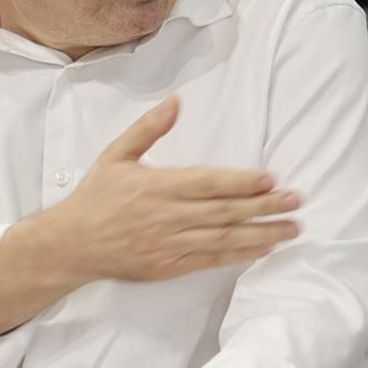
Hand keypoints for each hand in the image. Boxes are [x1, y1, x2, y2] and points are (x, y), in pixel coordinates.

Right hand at [0, 97, 300, 354]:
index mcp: (159, 185)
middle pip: (225, 211)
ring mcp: (171, 243)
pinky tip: (263, 249)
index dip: (242, 182)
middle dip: (265, 207)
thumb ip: (149, 129)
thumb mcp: (116, 155)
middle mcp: (169, 216)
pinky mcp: (170, 266)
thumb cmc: (96, 196)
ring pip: (224, 239)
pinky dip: (238, 255)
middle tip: (297, 202)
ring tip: (291, 229)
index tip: (272, 179)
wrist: (71, 244)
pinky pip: (211, 261)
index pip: (208, 183)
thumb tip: (176, 101)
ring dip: (261, 234)